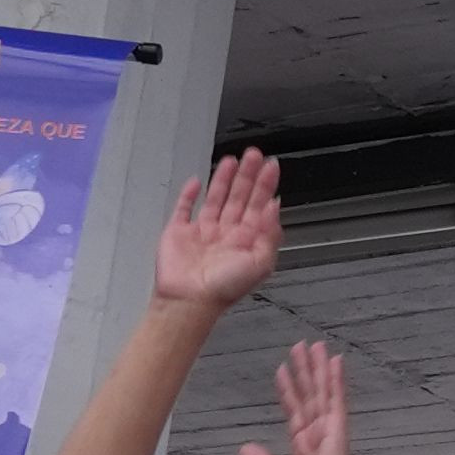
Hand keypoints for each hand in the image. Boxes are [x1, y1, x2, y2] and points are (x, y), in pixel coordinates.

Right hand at [154, 147, 285, 315]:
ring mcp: (202, 231)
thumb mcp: (260, 263)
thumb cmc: (225, 288)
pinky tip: (196, 181)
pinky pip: (183, 209)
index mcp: (246, 239)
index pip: (258, 205)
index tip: (271, 165)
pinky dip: (189, 195)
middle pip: (239, 197)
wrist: (190, 301)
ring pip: (215, 198)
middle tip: (253, 154)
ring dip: (223, 179)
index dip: (265, 184)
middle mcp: (226, 233)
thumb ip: (270, 234)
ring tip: (231, 159)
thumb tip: (275, 206)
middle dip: (247, 175)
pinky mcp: (178, 232)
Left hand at [237, 337, 358, 454]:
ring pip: (322, 393)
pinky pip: (335, 400)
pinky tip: (334, 360)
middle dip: (305, 372)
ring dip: (318, 368)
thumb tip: (245, 447)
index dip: (289, 393)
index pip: (295, 415)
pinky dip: (335, 379)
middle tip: (302, 347)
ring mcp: (330, 433)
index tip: (283, 371)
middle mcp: (319, 439)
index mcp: (305, 453)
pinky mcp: (338, 431)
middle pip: (310, 398)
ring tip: (314, 344)